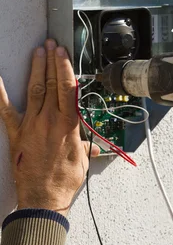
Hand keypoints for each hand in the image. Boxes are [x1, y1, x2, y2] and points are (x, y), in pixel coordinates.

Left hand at [0, 39, 99, 215]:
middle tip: (51, 45)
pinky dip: (1, 93)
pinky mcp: (17, 134)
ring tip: (37, 52)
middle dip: (51, 62)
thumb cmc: (64, 182)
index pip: (68, 90)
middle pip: (51, 85)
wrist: (43, 199)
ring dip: (36, 70)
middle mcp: (49, 121)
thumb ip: (85, 148)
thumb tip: (91, 146)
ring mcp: (31, 126)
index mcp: (68, 126)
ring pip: (34, 91)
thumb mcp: (82, 162)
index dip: (65, 69)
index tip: (64, 54)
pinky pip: (7, 110)